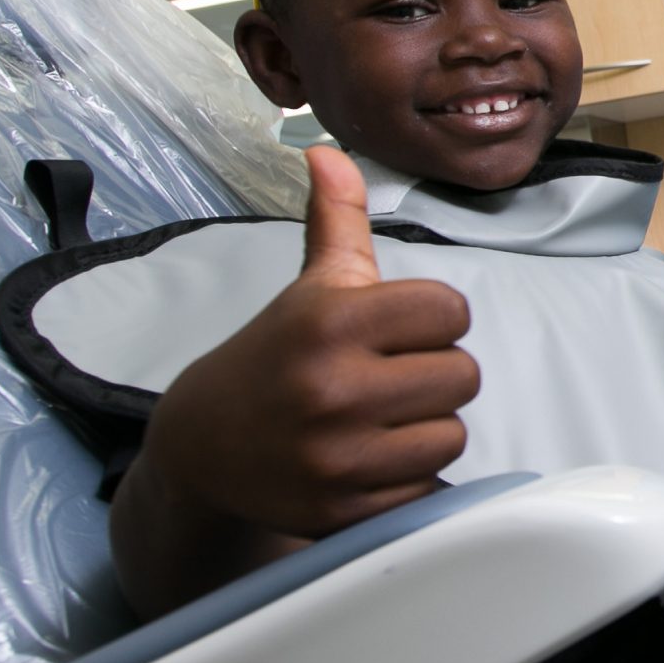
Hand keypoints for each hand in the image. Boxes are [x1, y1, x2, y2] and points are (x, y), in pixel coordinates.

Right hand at [140, 146, 479, 541]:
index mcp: (332, 322)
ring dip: (427, 427)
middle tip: (389, 378)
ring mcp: (339, 456)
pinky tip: (370, 460)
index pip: (451, 311)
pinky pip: (427, 487)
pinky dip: (409, 477)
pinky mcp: (345, 510)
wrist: (201, 446)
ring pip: (451, 434)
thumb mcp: (308, 287)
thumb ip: (338, 221)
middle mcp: (335, 388)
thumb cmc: (274, 357)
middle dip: (433, 374)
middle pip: (462, 376)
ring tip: (380, 419)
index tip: (400, 331)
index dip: (434, 320)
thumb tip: (331, 152)